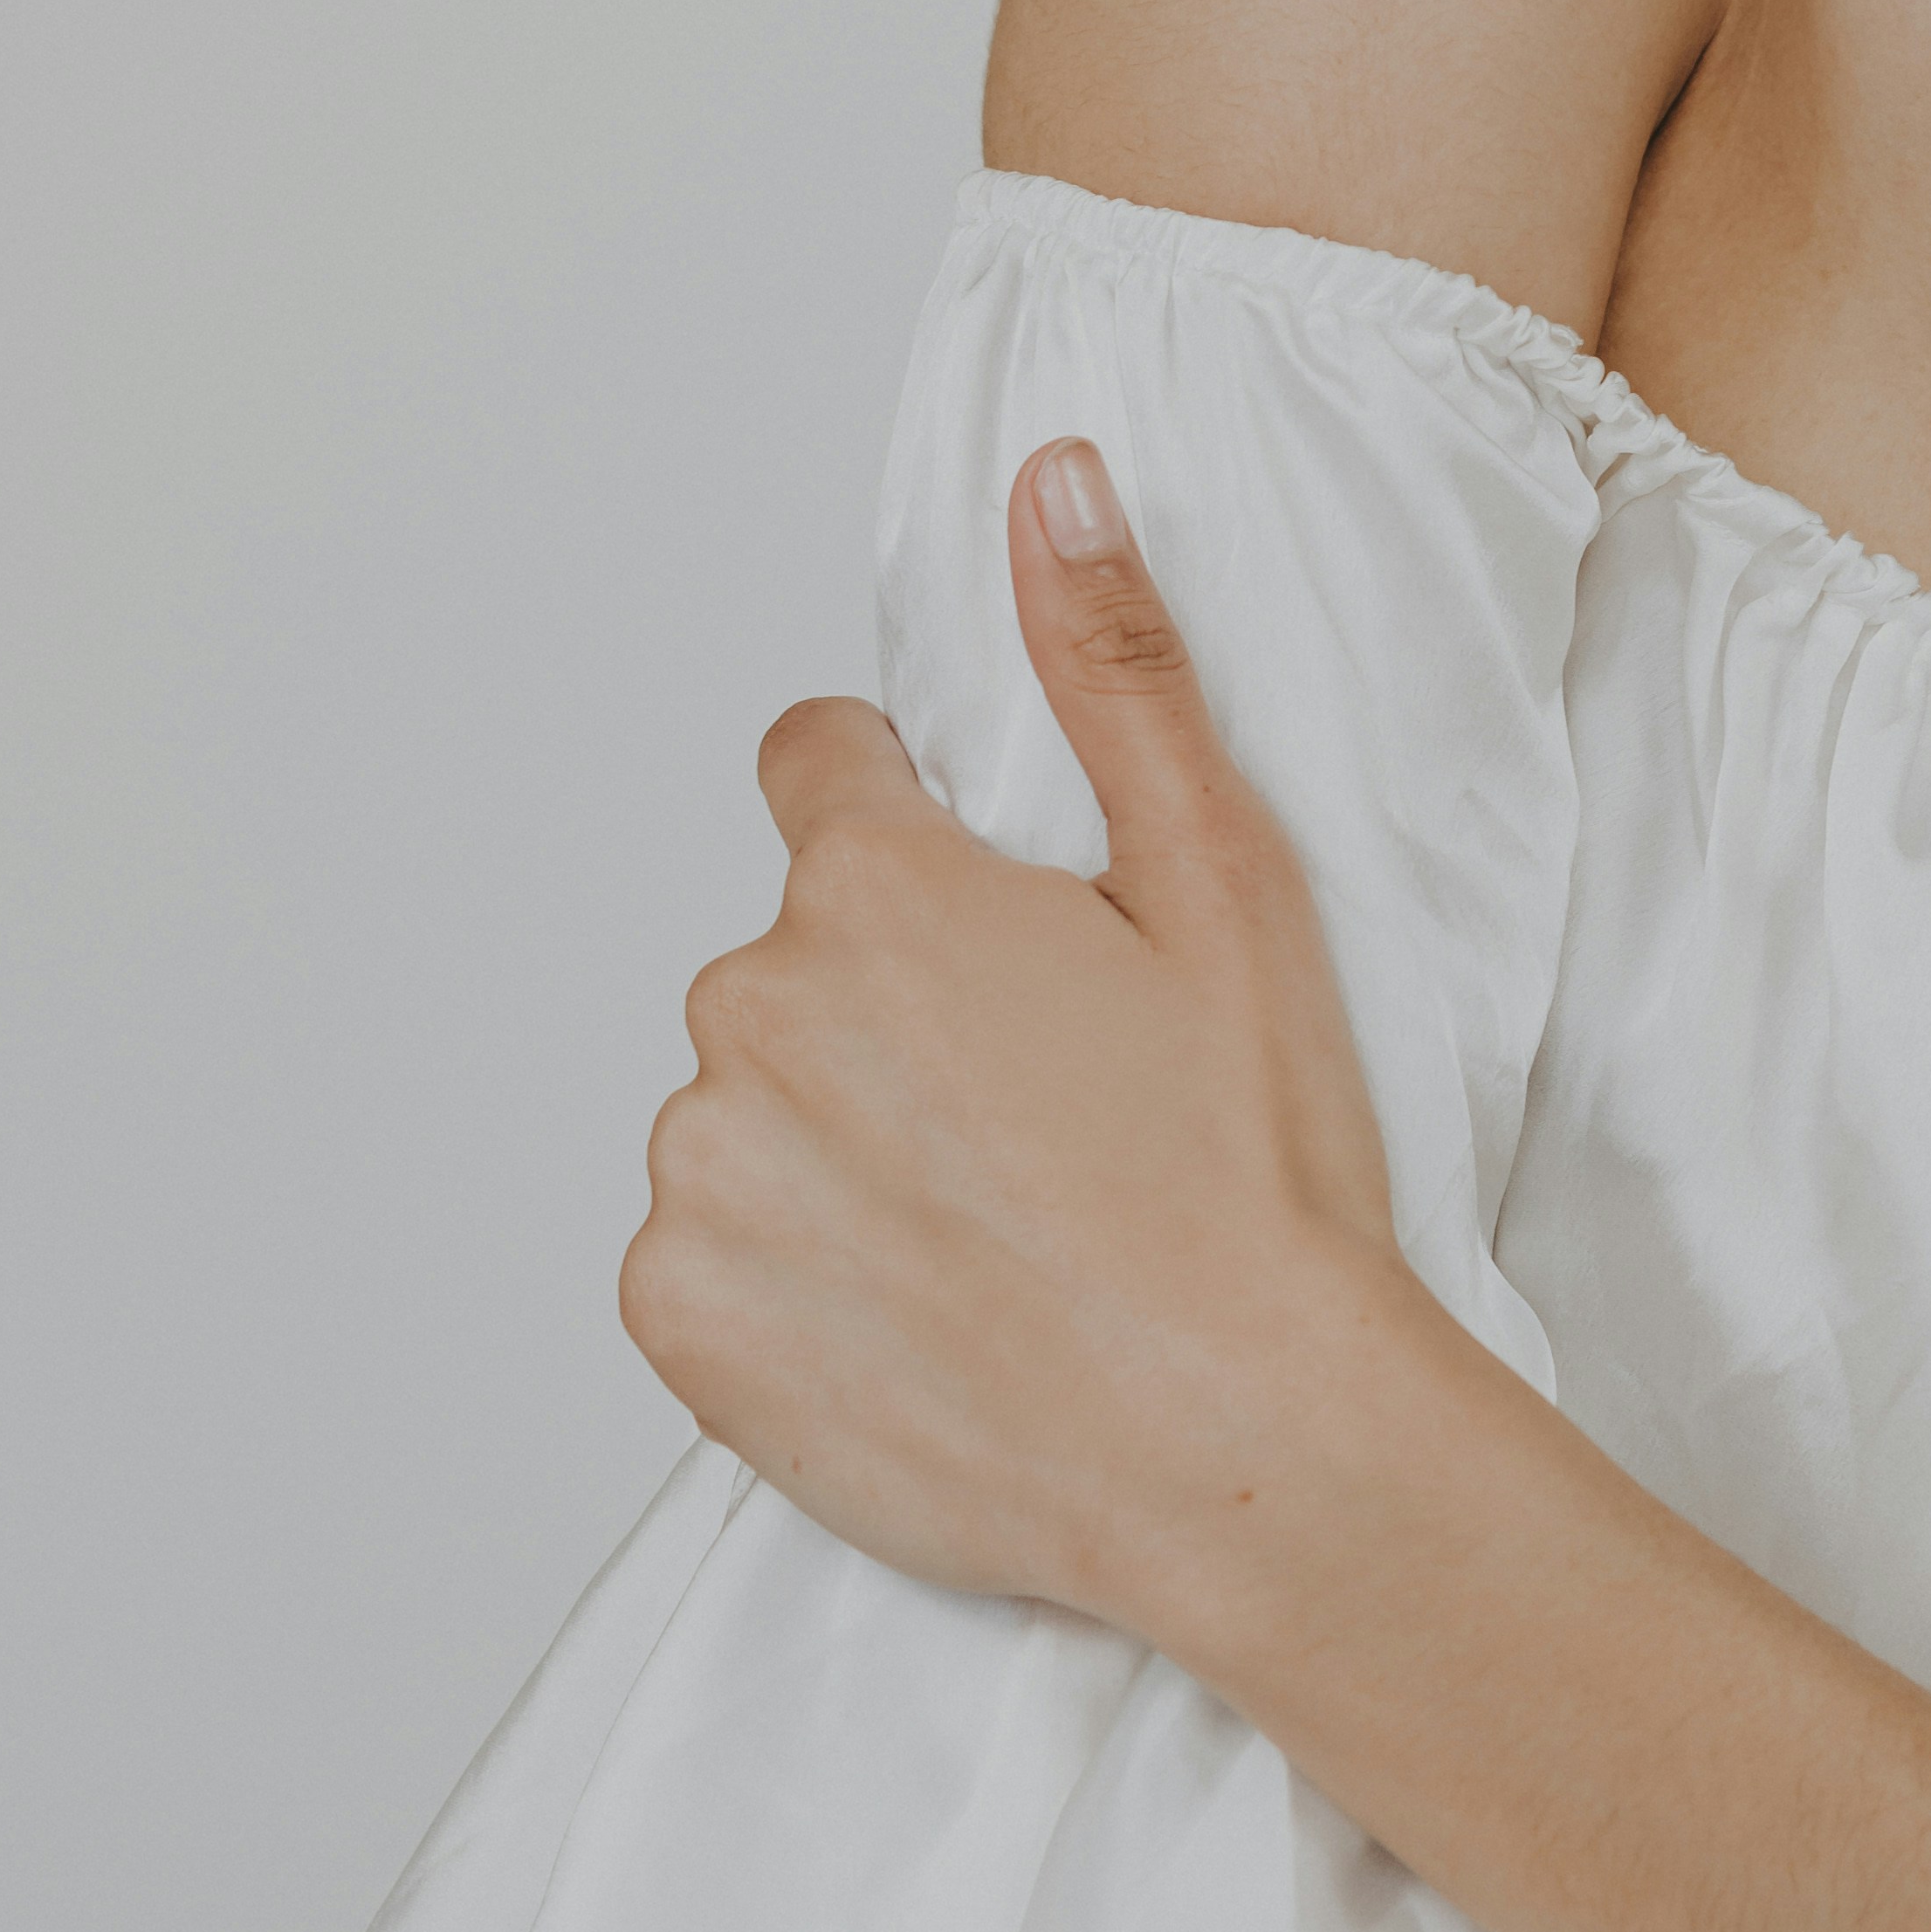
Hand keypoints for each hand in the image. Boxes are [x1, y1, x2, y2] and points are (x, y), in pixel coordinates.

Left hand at [622, 445, 1423, 1634]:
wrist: (1240, 1446)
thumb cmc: (1250, 1173)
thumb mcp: (1222, 882)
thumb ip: (1113, 665)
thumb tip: (1052, 485)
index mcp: (876, 888)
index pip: (815, 766)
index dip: (905, 824)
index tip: (985, 924)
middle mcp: (751, 1011)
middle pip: (792, 957)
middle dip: (888, 1004)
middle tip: (1040, 1107)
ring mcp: (700, 1174)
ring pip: (749, 1108)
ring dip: (837, 1143)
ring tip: (995, 1226)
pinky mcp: (680, 1321)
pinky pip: (708, 1254)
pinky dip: (791, 1275)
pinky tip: (924, 1309)